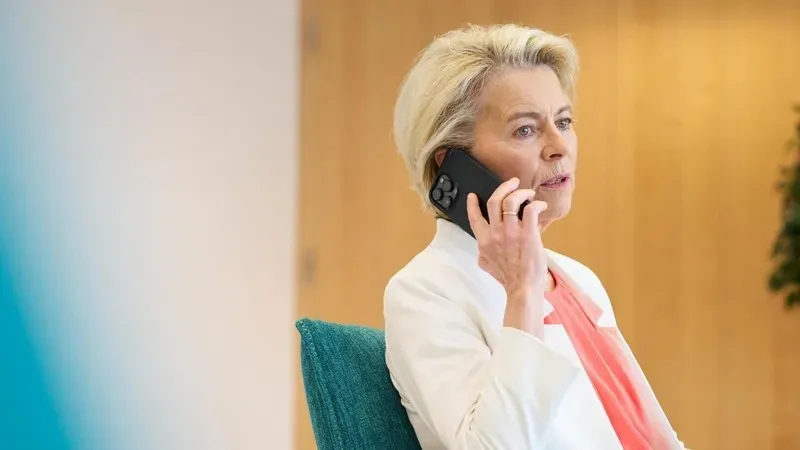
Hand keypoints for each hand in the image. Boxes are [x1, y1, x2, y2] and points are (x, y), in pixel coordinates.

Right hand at [466, 177, 548, 334]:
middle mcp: (495, 233)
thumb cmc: (508, 278)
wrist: (522, 288)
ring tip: (529, 193)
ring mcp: (512, 232)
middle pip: (494, 200)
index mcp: (484, 241)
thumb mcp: (486, 265)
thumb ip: (483, 253)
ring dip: (521, 193)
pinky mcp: (528, 234)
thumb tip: (482, 248)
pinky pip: (531, 210)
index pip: (474, 217)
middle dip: (504, 187)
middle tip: (512, 183)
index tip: (473, 195)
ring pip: (511, 201)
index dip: (472, 204)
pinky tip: (540, 206)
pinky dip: (536, 205)